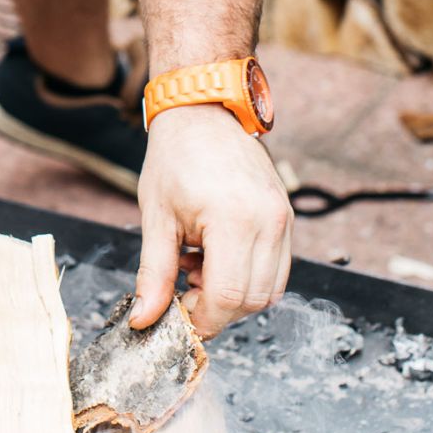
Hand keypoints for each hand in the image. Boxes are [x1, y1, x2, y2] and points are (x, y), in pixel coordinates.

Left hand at [129, 105, 292, 339]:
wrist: (203, 113)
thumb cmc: (175, 157)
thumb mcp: (156, 217)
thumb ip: (154, 273)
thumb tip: (145, 319)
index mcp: (234, 219)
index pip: (227, 295)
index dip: (202, 317)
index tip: (178, 317)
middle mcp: (269, 221)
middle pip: (252, 299)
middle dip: (217, 308)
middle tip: (183, 289)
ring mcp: (284, 218)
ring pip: (270, 289)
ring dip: (234, 295)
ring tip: (197, 266)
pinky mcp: (287, 216)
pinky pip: (276, 267)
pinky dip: (248, 276)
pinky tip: (216, 255)